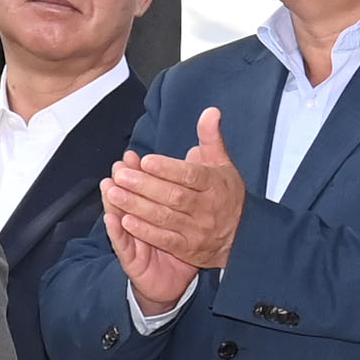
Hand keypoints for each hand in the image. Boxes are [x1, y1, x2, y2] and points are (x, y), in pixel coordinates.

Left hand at [103, 107, 243, 315]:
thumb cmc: (227, 194)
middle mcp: (207, 207)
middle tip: (120, 175)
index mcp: (215, 184)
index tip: (146, 160)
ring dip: (137, 206)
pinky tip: (125, 221)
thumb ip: (211, 138)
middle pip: (174, 196)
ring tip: (114, 194)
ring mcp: (198, 230)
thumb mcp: (223, 164)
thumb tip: (210, 111)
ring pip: (165, 217)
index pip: (190, 175)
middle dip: (144, 186)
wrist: (245, 237)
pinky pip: (165, 240)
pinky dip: (144, 231)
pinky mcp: (189, 248)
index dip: (168, 168)